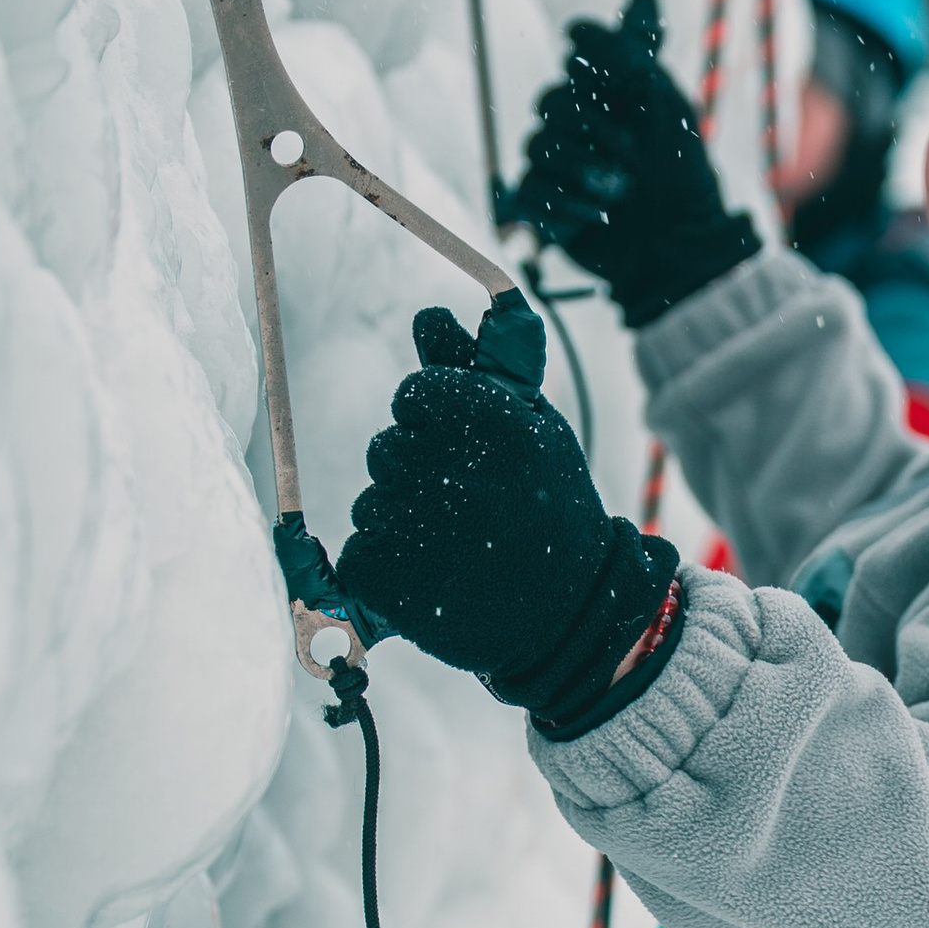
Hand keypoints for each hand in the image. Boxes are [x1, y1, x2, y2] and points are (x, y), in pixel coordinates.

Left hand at [331, 304, 679, 730]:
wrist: (569, 613)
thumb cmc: (551, 510)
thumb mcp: (532, 430)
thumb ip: (474, 367)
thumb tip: (427, 314)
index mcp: (493, 420)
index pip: (414, 395)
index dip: (436, 425)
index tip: (471, 457)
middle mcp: (452, 467)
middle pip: (386, 448)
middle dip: (419, 474)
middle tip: (471, 510)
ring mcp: (415, 525)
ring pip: (373, 502)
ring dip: (405, 523)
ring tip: (461, 550)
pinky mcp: (385, 578)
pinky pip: (359, 552)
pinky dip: (389, 567)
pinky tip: (436, 577)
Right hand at [509, 0, 759, 328]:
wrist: (681, 244)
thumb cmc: (682, 174)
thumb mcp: (668, 106)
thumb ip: (642, 55)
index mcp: (609, 91)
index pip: (581, 49)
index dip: (596, 55)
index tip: (627, 75)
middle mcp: (580, 122)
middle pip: (551, 101)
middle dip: (593, 128)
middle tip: (633, 153)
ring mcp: (558, 164)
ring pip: (538, 146)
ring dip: (584, 168)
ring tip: (622, 190)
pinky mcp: (545, 206)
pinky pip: (530, 191)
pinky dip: (567, 202)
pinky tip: (599, 213)